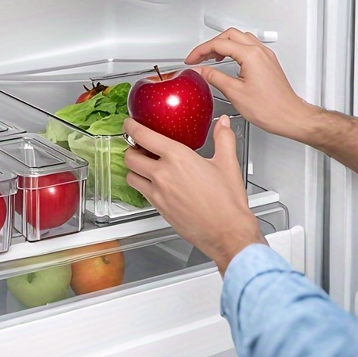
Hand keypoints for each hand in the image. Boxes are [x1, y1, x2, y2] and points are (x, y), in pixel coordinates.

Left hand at [122, 115, 264, 274]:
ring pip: (131, 176)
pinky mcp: (158, 208)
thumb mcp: (228, 164)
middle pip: (130, 157)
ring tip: (143, 165)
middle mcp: (163, 175)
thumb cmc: (227, 203)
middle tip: (137, 146)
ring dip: (133, 169)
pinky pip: (141, 192)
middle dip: (131, 149)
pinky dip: (142, 184)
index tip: (130, 124)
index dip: (131, 127)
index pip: (143, 136)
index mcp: (178, 158)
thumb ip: (223, 138)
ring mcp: (158, 193)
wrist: (226, 232)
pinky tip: (155, 183)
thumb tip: (223, 124)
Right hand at [185, 29, 312, 141]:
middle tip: (199, 57)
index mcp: (251, 55)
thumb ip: (214, 77)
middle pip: (230, 35)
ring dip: (224, 44)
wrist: (290, 116)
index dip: (201, 50)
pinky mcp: (269, 62)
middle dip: (211, 44)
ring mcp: (266, 56)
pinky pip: (249, 46)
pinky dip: (235, 49)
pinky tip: (229, 60)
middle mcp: (260, 51)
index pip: (219, 44)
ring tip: (211, 57)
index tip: (192, 59)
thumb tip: (201, 70)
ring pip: (240, 38)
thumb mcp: (234, 92)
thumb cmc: (269, 108)